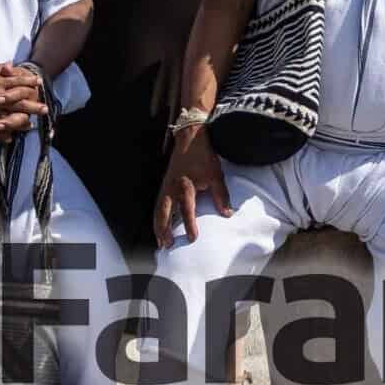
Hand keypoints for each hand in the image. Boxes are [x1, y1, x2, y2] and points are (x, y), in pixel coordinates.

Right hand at [0, 62, 47, 133]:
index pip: (18, 81)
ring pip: (11, 116)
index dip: (30, 81)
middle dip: (33, 105)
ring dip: (23, 121)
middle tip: (45, 109)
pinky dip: (3, 133)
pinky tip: (11, 138)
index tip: (39, 82)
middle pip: (20, 101)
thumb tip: (10, 65)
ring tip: (32, 124)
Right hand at [156, 126, 230, 247]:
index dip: (190, 225)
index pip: (187, 210)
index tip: (193, 239)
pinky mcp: (165, 184)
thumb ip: (221, 195)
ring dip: (158, 226)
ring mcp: (166, 186)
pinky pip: (158, 203)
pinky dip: (158, 216)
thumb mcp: (216, 175)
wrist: (190, 138)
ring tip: (160, 242)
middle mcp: (173, 188)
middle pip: (165, 213)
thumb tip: (227, 214)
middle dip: (164, 230)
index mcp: (186, 186)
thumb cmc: (204, 157)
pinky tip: (160, 226)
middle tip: (167, 246)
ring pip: (159, 209)